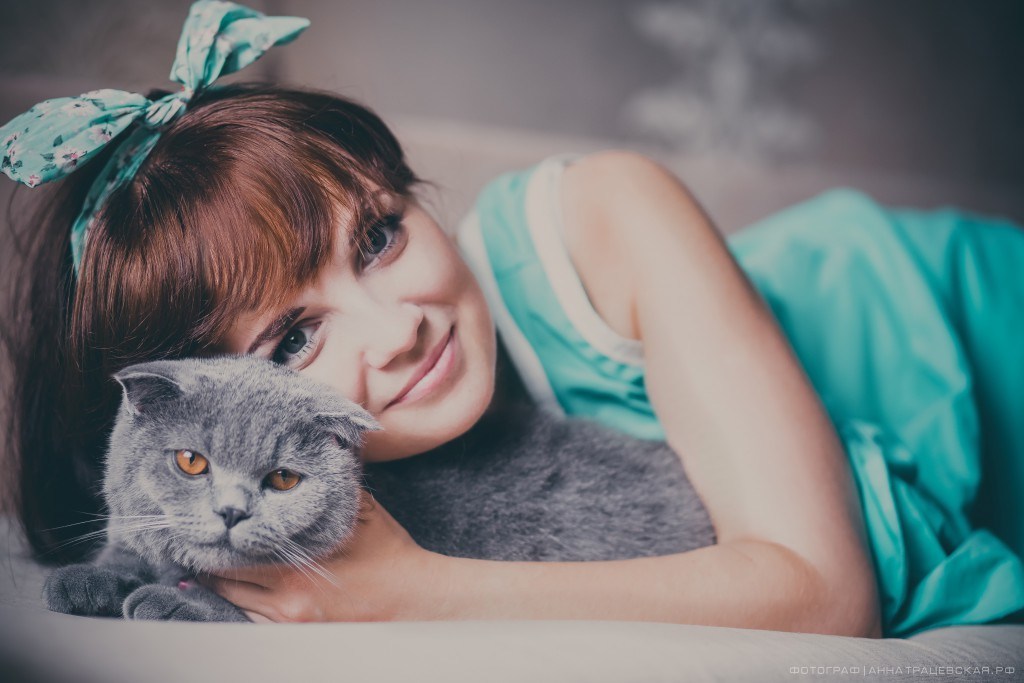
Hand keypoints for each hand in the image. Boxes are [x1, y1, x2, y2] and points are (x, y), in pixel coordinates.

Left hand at [198, 492, 446, 622]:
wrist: (415, 600)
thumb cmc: (389, 552)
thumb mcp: (361, 510)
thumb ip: (333, 484)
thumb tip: (322, 443)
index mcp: (299, 563)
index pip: (235, 552)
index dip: (213, 537)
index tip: (198, 522)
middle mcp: (289, 595)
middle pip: (224, 580)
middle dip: (208, 559)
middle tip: (193, 540)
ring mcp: (291, 619)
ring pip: (233, 602)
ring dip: (217, 584)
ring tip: (201, 563)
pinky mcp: (297, 632)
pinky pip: (251, 619)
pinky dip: (238, 602)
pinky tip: (229, 588)